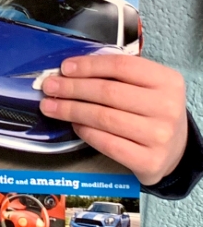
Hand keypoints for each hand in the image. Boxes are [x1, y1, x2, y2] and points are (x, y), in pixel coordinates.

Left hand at [39, 55, 187, 185]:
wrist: (176, 149)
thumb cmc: (152, 110)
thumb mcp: (145, 85)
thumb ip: (115, 74)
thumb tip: (69, 70)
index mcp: (167, 80)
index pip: (121, 66)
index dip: (88, 65)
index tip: (64, 67)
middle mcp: (167, 107)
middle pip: (108, 92)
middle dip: (72, 88)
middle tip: (50, 87)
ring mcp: (160, 136)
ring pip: (104, 118)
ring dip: (71, 110)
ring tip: (51, 106)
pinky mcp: (149, 161)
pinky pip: (108, 143)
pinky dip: (86, 132)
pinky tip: (74, 125)